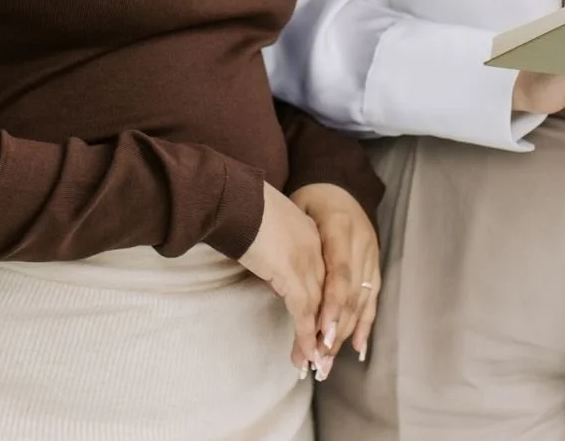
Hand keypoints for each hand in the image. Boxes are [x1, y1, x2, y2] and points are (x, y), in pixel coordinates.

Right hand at [239, 183, 324, 371]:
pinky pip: (304, 313)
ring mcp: (306, 262)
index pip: (326, 279)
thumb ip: (279, 248)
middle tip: (325, 358)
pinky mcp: (292, 274)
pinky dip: (306, 337)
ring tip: (314, 366)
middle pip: (328, 298)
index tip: (326, 330)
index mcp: (312, 236)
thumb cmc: (243, 208)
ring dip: (317, 342)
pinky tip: (306, 355)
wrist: (236, 197)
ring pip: (319, 310)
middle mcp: (315, 250)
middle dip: (328, 331)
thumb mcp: (270, 228)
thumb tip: (274, 267)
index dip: (326, 307)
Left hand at [290, 183, 379, 379]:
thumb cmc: (311, 199)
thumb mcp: (296, 209)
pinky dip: (366, 323)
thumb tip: (278, 285)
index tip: (320, 333)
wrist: (339, 182)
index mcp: (339, 227)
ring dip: (346, 334)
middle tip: (318, 361)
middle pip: (351, 294)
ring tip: (328, 362)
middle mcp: (361, 242)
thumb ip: (292, 244)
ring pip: (362, 300)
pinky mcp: (374, 263)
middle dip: (335, 330)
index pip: (339, 273)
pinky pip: (373, 297)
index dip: (332, 305)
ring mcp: (371, 254)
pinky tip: (358, 348)